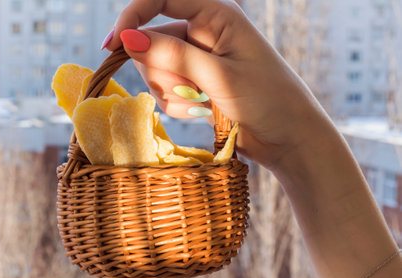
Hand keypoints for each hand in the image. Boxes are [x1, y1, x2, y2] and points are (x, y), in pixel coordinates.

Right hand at [105, 0, 336, 168]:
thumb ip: (174, 55)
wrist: (288, 138)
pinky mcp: (194, 84)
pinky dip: (177, 105)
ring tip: (202, 104)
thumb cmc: (268, 99)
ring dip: (172, 92)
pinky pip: (165, 90)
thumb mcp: (220, 75)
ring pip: (155, 70)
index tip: (114, 45)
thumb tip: (127, 38)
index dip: (132, 17)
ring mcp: (197, 60)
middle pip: (152, 42)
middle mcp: (203, 32)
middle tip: (193, 90)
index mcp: (215, 14)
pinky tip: (201, 112)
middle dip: (164, 71)